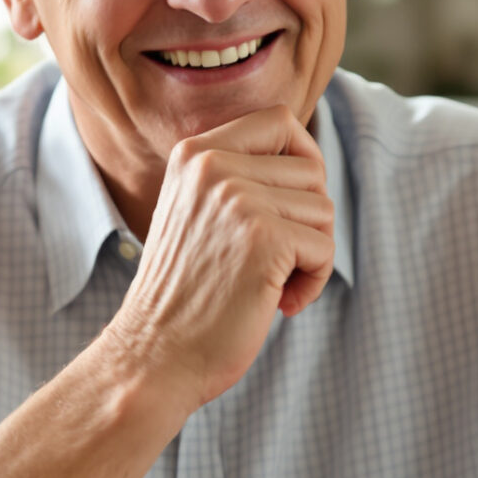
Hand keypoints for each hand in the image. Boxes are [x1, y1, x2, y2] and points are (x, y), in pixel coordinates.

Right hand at [100, 106, 333, 406]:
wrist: (153, 356)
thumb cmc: (183, 296)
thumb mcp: (197, 215)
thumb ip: (236, 181)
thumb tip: (313, 167)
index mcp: (194, 154)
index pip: (279, 121)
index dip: (305, 159)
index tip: (294, 206)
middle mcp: (212, 166)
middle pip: (310, 171)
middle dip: (307, 221)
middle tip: (278, 263)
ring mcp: (237, 199)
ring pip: (322, 210)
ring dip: (312, 256)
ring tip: (274, 286)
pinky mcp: (264, 238)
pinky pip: (324, 248)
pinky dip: (314, 282)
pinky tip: (280, 304)